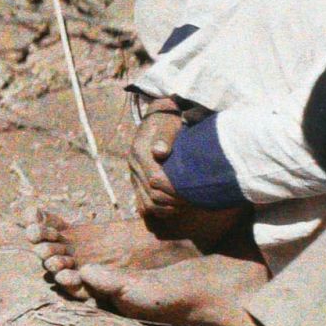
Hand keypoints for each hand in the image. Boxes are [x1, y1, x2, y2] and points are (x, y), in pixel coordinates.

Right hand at [127, 98, 187, 214]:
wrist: (158, 117)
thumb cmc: (168, 120)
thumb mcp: (167, 124)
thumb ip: (163, 138)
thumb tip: (159, 152)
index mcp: (139, 152)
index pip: (154, 180)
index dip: (172, 190)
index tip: (191, 193)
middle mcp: (133, 164)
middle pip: (150, 195)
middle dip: (171, 202)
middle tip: (191, 203)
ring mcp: (134, 173)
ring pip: (145, 203)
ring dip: (164, 208)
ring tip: (183, 206)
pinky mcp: (136, 179)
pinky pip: (142, 202)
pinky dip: (157, 209)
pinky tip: (173, 207)